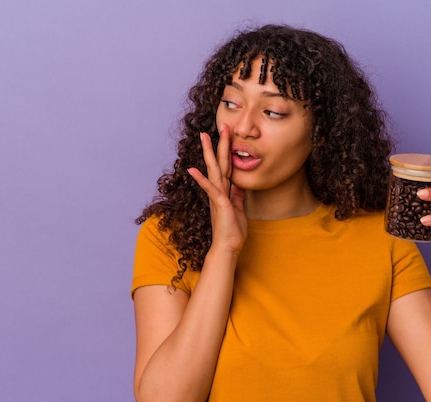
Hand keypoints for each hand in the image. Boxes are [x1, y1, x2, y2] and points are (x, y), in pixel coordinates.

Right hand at [187, 124, 247, 252]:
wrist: (228, 248)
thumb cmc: (233, 231)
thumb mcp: (238, 208)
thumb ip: (237, 194)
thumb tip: (239, 183)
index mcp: (225, 190)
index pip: (227, 165)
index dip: (228, 150)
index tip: (228, 134)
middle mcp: (219, 190)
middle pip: (219, 162)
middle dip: (220, 143)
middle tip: (221, 125)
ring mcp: (217, 196)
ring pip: (214, 170)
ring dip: (210, 153)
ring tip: (205, 137)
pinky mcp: (218, 204)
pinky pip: (210, 189)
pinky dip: (202, 179)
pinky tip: (192, 169)